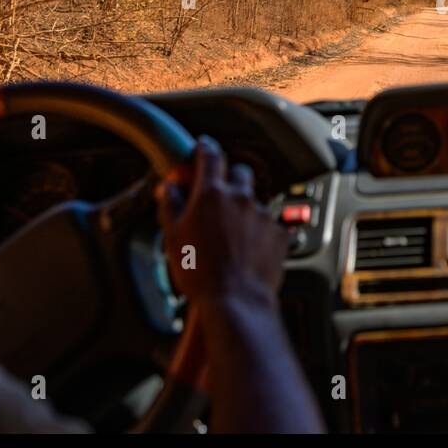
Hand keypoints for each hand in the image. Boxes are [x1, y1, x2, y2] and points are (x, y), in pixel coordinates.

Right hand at [154, 135, 288, 306]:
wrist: (235, 299)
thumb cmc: (200, 272)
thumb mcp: (173, 236)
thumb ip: (171, 205)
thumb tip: (169, 188)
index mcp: (211, 194)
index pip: (210, 155)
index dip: (204, 148)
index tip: (202, 147)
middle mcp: (240, 198)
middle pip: (238, 173)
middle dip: (228, 179)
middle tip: (216, 196)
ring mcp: (262, 214)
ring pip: (254, 199)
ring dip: (243, 208)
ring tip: (230, 234)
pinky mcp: (278, 232)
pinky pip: (268, 222)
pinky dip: (258, 230)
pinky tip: (247, 248)